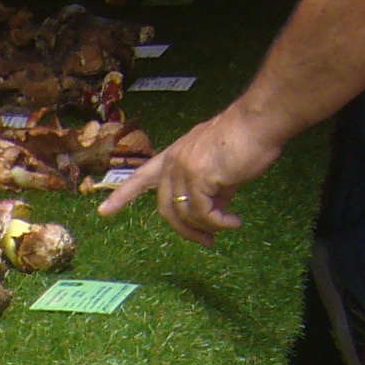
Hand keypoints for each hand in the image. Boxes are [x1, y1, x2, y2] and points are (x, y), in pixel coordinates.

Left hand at [98, 106, 287, 243]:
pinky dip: (218, 223)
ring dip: (208, 227)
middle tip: (207, 242)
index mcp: (174, 155)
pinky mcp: (198, 175)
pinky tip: (234, 222)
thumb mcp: (221, 170)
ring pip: (185, 213)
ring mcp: (182, 167)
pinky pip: (201, 212)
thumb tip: (212, 218)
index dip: (123, 196)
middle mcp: (173, 161)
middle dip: (185, 231)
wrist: (261, 122)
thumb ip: (211, 192)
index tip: (103, 212)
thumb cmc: (246, 141)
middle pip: (166, 209)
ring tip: (230, 225)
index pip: (141, 176)